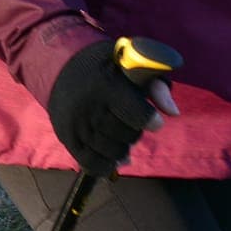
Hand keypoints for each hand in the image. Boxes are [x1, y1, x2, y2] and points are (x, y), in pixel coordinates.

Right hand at [46, 39, 179, 173]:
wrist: (57, 65)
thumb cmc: (103, 66)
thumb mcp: (131, 66)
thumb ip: (156, 85)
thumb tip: (173, 112)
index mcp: (107, 85)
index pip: (138, 115)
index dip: (150, 120)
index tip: (152, 119)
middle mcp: (89, 107)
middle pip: (127, 136)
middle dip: (135, 132)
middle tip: (130, 122)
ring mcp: (76, 124)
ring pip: (112, 152)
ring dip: (123, 148)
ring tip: (121, 136)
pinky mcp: (66, 137)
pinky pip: (91, 162)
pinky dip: (106, 165)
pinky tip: (113, 157)